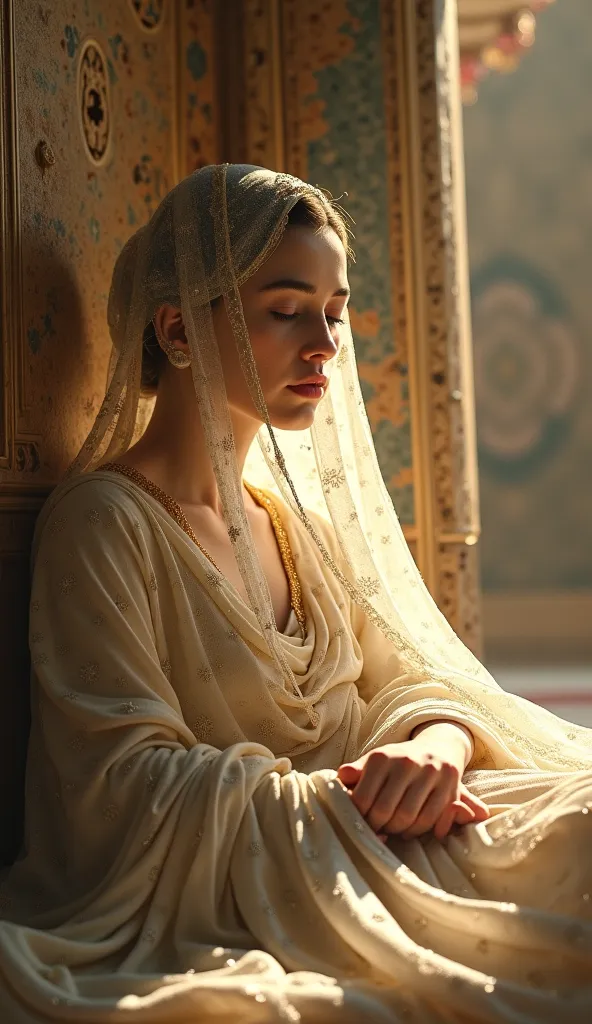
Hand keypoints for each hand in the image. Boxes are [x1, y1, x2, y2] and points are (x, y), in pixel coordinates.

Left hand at [337, 741, 489, 840]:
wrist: (437, 748)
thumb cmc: (397, 762)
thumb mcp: (374, 762)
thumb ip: (356, 772)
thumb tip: (340, 776)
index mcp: (382, 757)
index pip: (363, 799)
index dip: (359, 817)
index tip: (359, 824)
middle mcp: (406, 762)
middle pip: (385, 811)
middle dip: (378, 827)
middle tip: (377, 830)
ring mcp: (430, 774)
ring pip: (408, 818)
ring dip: (398, 831)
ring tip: (393, 829)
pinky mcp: (450, 786)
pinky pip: (430, 820)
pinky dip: (418, 830)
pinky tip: (410, 829)